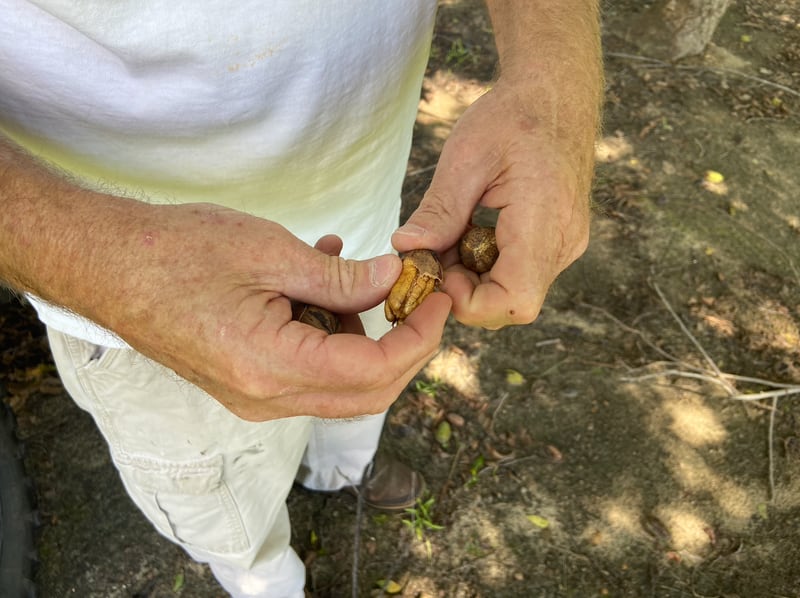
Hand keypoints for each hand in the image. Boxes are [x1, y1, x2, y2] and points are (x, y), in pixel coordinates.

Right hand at [109, 203, 450, 420]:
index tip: (438, 299)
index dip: (418, 338)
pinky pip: (308, 371)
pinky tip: (321, 280)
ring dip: (365, 336)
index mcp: (270, 368)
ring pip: (340, 385)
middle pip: (365, 393)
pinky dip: (331, 334)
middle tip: (421, 299)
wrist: (105, 266)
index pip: (374, 373)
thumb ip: (340, 276)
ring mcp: (254, 396)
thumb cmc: (175, 252)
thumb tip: (395, 281)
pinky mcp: (246, 382)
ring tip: (356, 275)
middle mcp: (265, 398)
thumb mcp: (269, 251)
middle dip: (405, 348)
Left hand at [392, 81, 591, 328]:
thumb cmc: (512, 116)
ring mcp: (567, 245)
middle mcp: (564, 242)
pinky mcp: (561, 241)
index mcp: (544, 221)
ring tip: (454, 234)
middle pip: (511, 303)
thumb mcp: (466, 157)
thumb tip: (405, 249)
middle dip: (465, 289)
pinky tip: (474, 231)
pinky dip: (490, 265)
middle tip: (436, 250)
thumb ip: (439, 211)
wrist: (556, 93)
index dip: (470, 302)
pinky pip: (522, 273)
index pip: (515, 300)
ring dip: (475, 277)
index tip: (438, 270)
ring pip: (515, 292)